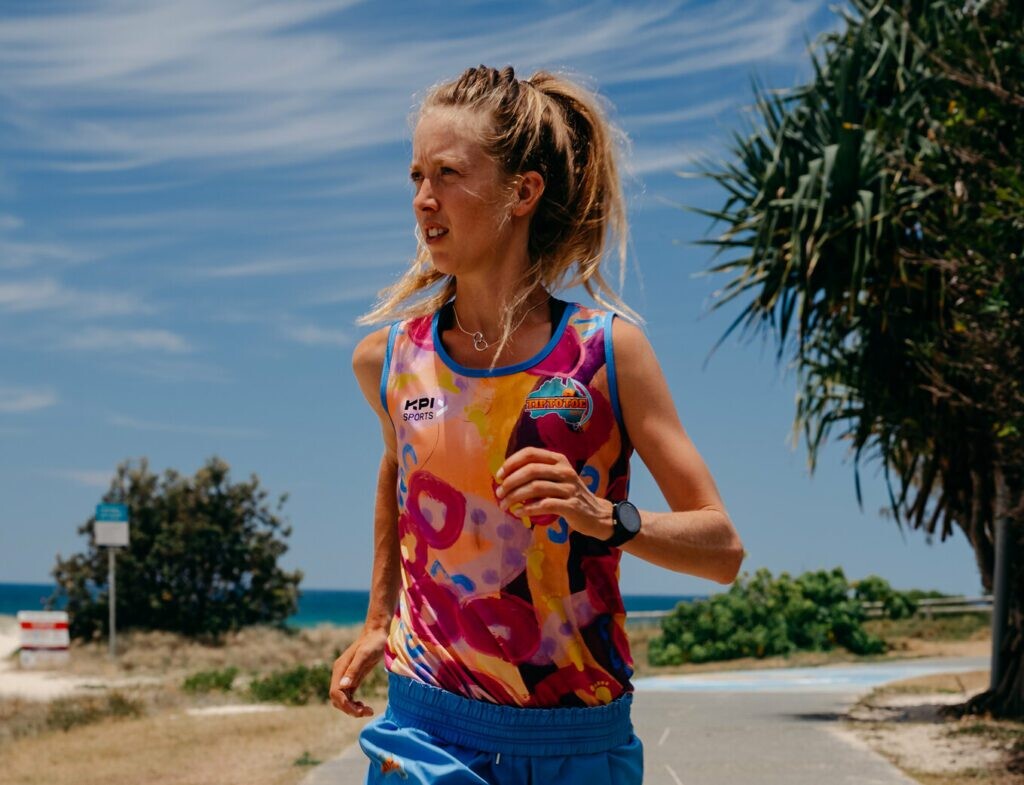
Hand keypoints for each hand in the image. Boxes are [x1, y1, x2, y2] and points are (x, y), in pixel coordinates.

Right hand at [329, 626, 387, 716]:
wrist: (377, 633)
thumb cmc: (373, 642)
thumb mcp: (365, 655)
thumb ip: (354, 670)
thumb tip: (344, 686)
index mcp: (340, 669)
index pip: (336, 692)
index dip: (345, 704)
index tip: (358, 711)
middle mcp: (340, 674)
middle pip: (337, 698)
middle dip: (349, 708)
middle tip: (366, 712)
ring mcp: (346, 676)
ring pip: (343, 699)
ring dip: (352, 708)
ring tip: (368, 710)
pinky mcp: (353, 678)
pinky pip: (349, 696)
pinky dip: (354, 703)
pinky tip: (364, 706)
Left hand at [495, 447, 614, 539]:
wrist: (597, 514)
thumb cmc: (570, 496)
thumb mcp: (557, 479)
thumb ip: (537, 475)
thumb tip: (506, 479)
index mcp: (559, 460)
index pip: (531, 453)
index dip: (512, 462)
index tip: (499, 475)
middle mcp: (565, 470)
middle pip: (531, 470)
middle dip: (510, 482)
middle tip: (499, 494)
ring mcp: (569, 488)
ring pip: (535, 488)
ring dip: (515, 497)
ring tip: (504, 505)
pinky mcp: (571, 506)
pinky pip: (544, 505)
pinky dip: (528, 509)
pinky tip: (519, 513)